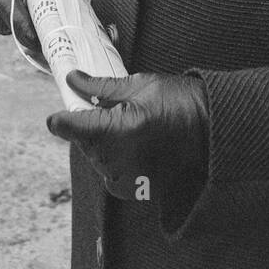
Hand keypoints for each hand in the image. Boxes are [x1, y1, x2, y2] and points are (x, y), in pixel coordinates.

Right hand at [0, 0, 85, 53]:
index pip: (7, 5)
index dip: (20, 23)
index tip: (34, 37)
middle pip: (13, 25)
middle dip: (29, 40)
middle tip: (50, 53)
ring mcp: (8, 8)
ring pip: (19, 31)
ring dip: (34, 45)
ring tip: (54, 58)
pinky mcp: (18, 13)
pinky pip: (25, 30)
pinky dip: (38, 40)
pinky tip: (54, 52)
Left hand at [47, 70, 208, 200]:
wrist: (214, 129)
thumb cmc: (181, 101)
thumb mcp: (140, 85)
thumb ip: (101, 87)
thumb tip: (74, 80)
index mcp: (121, 129)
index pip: (75, 128)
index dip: (61, 122)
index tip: (54, 118)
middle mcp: (122, 158)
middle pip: (84, 143)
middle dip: (88, 128)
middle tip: (108, 112)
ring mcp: (130, 177)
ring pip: (96, 159)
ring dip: (100, 145)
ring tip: (125, 127)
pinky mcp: (137, 189)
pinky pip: (110, 174)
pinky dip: (112, 160)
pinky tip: (130, 146)